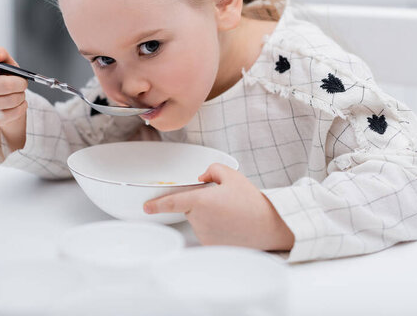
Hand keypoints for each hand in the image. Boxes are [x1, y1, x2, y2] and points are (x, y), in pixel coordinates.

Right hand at [0, 47, 27, 150]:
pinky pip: (13, 113)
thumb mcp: (3, 62)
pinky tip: (19, 102)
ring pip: (10, 100)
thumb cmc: (3, 76)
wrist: (6, 97)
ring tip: (20, 92)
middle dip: (16, 83)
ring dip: (20, 95)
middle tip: (21, 82)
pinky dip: (21, 106)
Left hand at [144, 163, 293, 250]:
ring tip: (232, 214)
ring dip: (209, 216)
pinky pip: (208, 232)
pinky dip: (216, 228)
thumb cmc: (252, 203)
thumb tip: (202, 178)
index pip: (171, 202)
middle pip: (191, 208)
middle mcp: (199, 221)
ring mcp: (204, 236)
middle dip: (201, 202)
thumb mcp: (233, 177)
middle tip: (225, 202)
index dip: (156, 204)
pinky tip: (232, 225)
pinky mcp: (212, 246)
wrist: (270, 229)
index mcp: (200, 201)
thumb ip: (212, 170)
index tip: (147, 207)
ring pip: (199, 221)